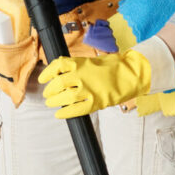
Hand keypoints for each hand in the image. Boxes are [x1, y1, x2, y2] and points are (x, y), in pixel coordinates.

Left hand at [38, 49, 152, 118]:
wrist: (132, 74)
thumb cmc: (115, 67)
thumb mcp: (94, 61)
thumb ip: (79, 68)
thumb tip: (63, 75)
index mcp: (81, 63)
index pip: (57, 66)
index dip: (47, 74)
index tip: (42, 79)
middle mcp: (82, 75)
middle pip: (58, 84)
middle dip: (50, 91)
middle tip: (47, 95)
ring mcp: (89, 89)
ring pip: (64, 97)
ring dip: (55, 101)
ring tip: (51, 103)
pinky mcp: (96, 102)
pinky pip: (76, 109)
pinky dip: (65, 112)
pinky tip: (59, 114)